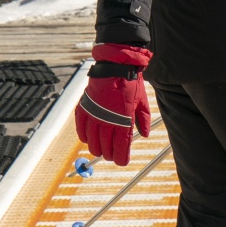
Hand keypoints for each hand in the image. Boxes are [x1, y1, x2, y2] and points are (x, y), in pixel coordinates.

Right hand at [76, 43, 152, 165]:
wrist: (116, 65)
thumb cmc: (131, 83)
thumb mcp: (142, 102)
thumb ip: (143, 120)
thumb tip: (144, 135)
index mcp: (123, 120)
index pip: (120, 146)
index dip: (121, 157)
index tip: (122, 161)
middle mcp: (108, 120)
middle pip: (105, 146)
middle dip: (109, 154)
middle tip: (111, 156)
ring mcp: (95, 114)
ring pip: (92, 140)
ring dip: (96, 148)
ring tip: (99, 151)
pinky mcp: (85, 107)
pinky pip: (81, 127)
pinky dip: (83, 135)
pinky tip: (86, 139)